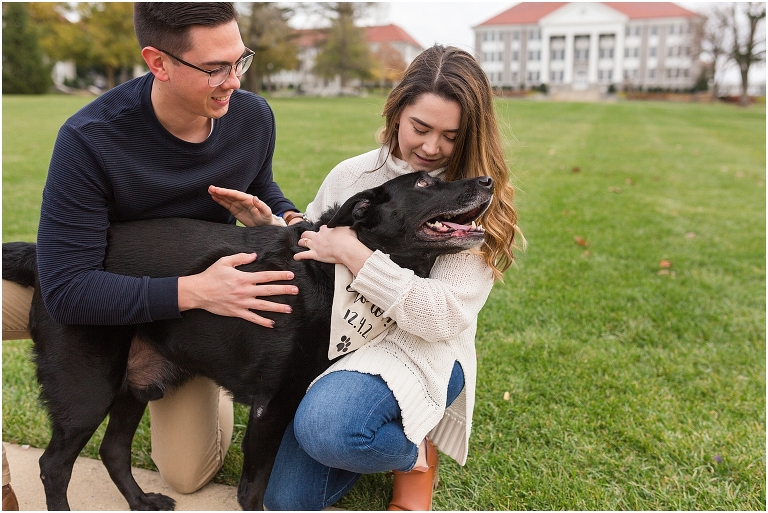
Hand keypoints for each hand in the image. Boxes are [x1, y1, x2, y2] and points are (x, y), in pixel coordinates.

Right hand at [178, 252, 297, 327]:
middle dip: (284, 290)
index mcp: (244, 278)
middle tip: (296, 291)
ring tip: (289, 309)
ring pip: (263, 306)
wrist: (198, 292)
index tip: (291, 276)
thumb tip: (254, 255)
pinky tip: (271, 323)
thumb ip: (241, 258)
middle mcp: (245, 291)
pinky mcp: (237, 312)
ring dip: (277, 307)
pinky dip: (262, 321)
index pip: (266, 276)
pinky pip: (252, 318)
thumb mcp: (225, 261)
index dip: (279, 276)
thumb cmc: (211, 275)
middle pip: (268, 291)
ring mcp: (242, 303)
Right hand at [208, 185, 276, 226]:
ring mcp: (239, 205)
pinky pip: (227, 205)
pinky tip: (214, 197)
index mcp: (249, 200)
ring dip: (219, 195)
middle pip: (230, 195)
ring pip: (227, 198)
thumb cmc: (267, 219)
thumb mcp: (266, 213)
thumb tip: (255, 198)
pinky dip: (221, 201)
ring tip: (210, 190)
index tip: (218, 190)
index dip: (227, 192)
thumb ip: (261, 206)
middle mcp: (243, 201)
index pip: (236, 194)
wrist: (267, 226)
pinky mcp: (236, 211)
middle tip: (210, 188)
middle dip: (220, 191)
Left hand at [294, 226, 372, 275]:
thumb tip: (347, 226)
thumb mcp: (348, 228)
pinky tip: (295, 257)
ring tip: (300, 244)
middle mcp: (318, 235)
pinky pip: (304, 255)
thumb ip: (344, 227)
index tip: (323, 232)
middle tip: (306, 236)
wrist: (347, 249)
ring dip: (301, 242)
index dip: (321, 230)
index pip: (321, 228)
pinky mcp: (315, 254)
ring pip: (304, 242)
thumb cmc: (349, 239)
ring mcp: (315, 245)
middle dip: (306, 235)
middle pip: (308, 233)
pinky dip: (298, 256)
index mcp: (326, 229)